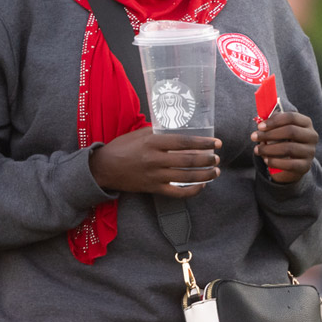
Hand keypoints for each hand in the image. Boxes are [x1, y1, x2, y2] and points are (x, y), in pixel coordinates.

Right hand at [90, 127, 220, 198]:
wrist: (104, 168)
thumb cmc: (122, 147)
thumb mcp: (140, 134)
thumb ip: (159, 132)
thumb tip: (179, 129)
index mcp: (153, 143)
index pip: (183, 142)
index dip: (203, 143)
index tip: (217, 143)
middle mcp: (155, 159)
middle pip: (188, 161)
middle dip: (207, 160)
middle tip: (217, 158)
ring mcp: (154, 176)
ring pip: (185, 178)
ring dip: (204, 175)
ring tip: (215, 172)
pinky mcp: (153, 189)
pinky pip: (176, 193)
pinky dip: (191, 191)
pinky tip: (201, 186)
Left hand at [252, 111, 317, 183]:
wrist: (293, 164)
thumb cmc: (284, 141)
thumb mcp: (280, 129)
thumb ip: (273, 122)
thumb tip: (262, 120)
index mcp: (306, 123)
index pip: (292, 117)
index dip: (274, 121)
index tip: (259, 126)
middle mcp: (312, 136)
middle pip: (291, 131)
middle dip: (269, 134)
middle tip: (254, 137)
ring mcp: (310, 152)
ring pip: (289, 148)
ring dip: (269, 149)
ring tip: (257, 150)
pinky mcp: (305, 166)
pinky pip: (289, 164)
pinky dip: (275, 162)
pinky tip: (266, 160)